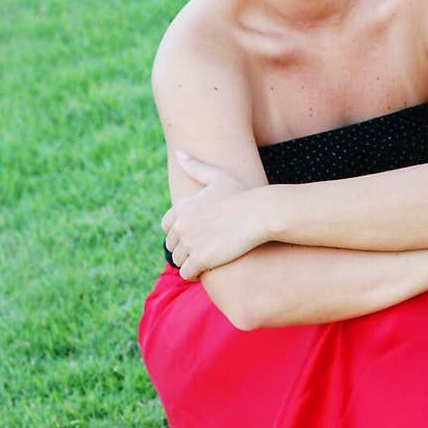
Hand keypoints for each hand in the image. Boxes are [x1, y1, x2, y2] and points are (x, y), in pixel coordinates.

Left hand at [161, 152, 265, 279]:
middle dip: (185, 249)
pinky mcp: (200, 259)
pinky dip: (195, 273)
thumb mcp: (218, 177)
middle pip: (172, 245)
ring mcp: (189, 243)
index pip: (167, 227)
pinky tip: (208, 269)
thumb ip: (195, 166)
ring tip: (208, 259)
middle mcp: (181, 225)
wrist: (260, 214)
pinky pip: (187, 272)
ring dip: (190, 262)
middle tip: (205, 249)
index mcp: (181, 207)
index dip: (180, 233)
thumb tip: (179, 154)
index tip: (197, 235)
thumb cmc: (243, 195)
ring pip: (179, 261)